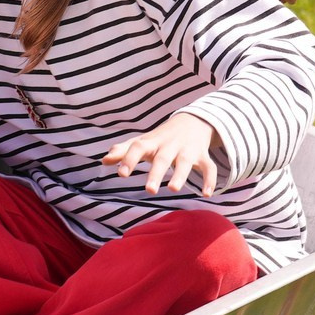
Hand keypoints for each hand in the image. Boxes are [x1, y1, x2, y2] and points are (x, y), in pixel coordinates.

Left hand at [101, 111, 219, 195]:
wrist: (193, 120)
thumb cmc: (161, 138)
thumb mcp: (143, 142)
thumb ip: (124, 151)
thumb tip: (104, 161)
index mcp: (152, 142)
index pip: (138, 147)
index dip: (129, 159)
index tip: (121, 173)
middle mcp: (169, 146)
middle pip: (162, 158)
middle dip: (156, 173)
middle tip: (149, 190)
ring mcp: (187, 150)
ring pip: (185, 162)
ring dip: (181, 175)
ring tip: (173, 189)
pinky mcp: (203, 156)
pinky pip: (208, 167)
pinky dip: (210, 179)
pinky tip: (207, 194)